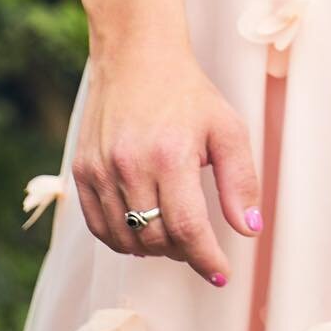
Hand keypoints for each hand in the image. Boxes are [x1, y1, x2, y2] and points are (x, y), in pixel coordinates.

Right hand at [71, 43, 263, 286]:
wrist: (136, 56)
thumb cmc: (188, 93)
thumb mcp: (227, 127)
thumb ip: (241, 179)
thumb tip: (249, 229)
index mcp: (171, 154)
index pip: (187, 228)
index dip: (206, 258)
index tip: (221, 273)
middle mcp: (130, 165)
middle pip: (157, 238)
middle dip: (184, 251)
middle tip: (198, 242)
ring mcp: (100, 170)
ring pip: (126, 240)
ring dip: (153, 248)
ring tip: (172, 234)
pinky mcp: (81, 171)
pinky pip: (99, 227)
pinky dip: (122, 239)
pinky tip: (141, 229)